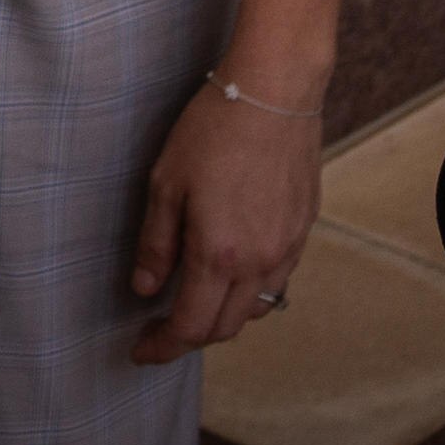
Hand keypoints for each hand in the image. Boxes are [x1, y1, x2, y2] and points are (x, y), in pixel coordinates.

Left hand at [128, 76, 321, 358]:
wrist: (275, 92)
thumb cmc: (213, 130)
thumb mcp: (166, 183)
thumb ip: (156, 245)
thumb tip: (146, 291)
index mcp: (219, 255)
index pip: (191, 327)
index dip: (163, 347)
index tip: (141, 351)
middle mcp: (259, 262)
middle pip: (225, 327)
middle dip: (190, 337)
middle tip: (159, 330)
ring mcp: (287, 248)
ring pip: (255, 308)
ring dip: (223, 317)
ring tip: (193, 302)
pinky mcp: (303, 230)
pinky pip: (276, 280)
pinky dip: (250, 291)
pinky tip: (229, 272)